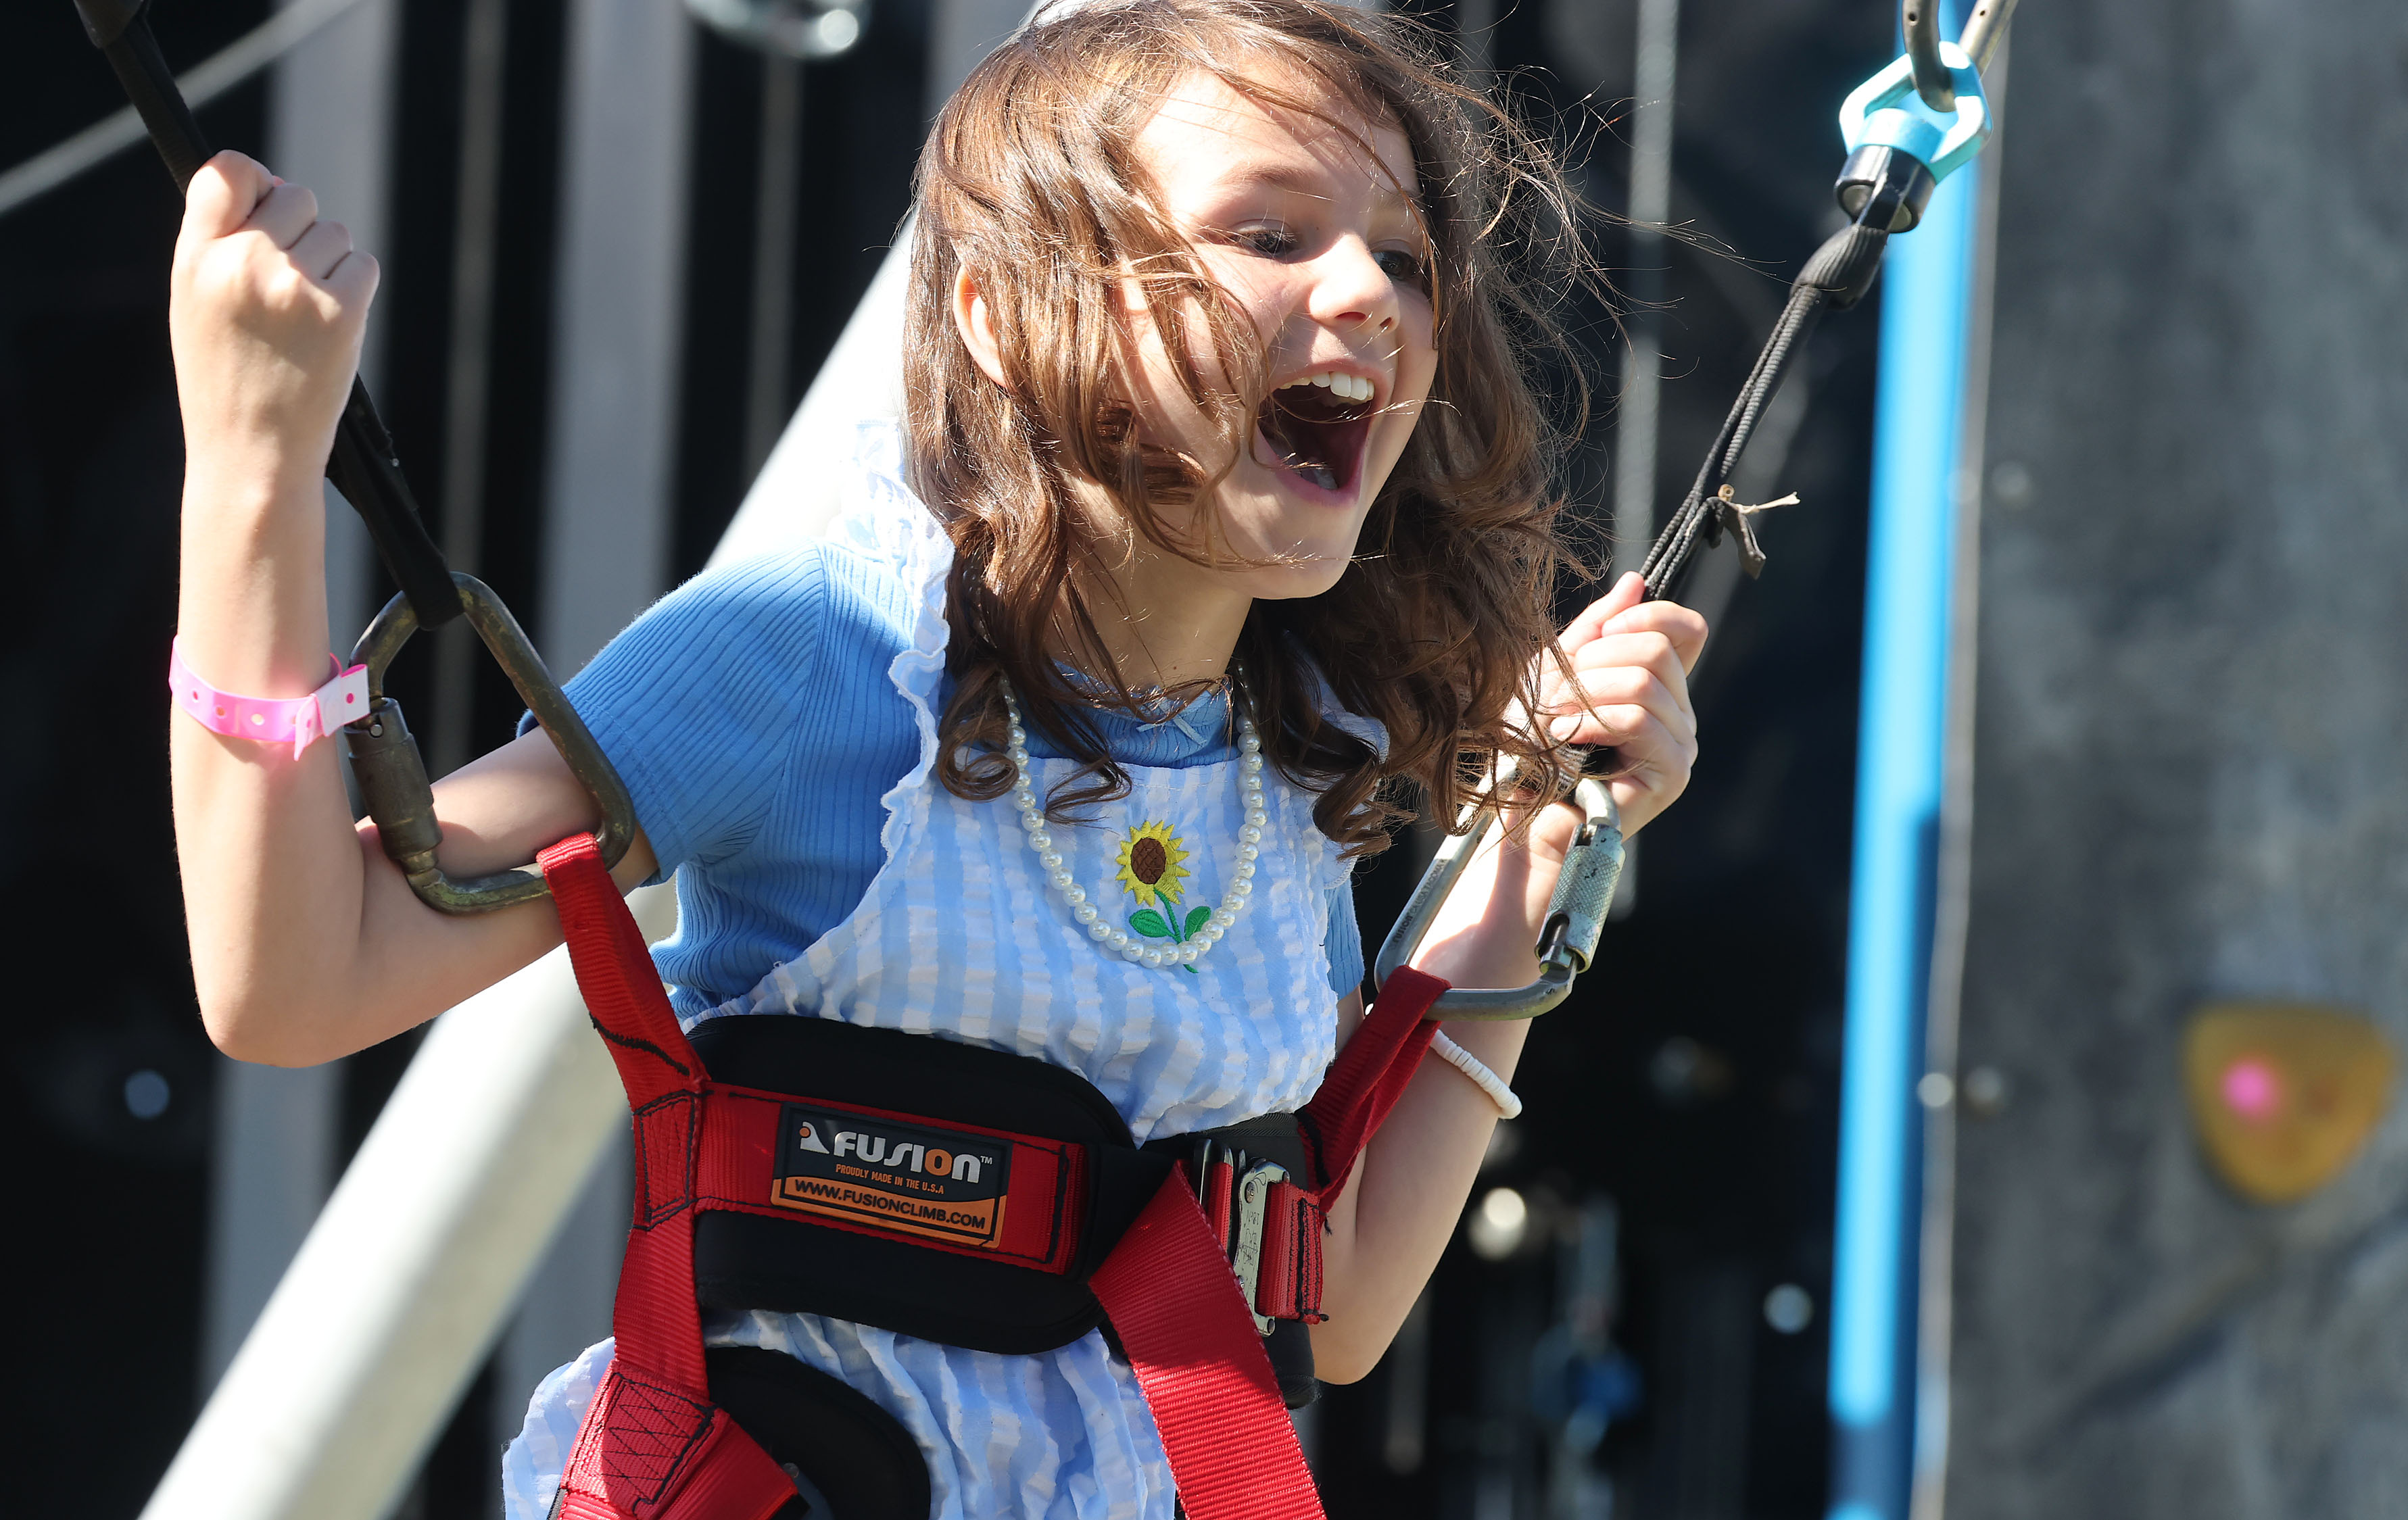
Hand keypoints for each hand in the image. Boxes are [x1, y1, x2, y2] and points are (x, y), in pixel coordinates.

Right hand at [169, 151, 376, 494]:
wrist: (252, 451)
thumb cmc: (226, 377)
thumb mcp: (196, 301)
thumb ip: (220, 239)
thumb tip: (273, 183)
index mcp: (198, 258)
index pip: (228, 171)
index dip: (255, 179)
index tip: (264, 201)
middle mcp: (244, 263)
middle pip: (295, 195)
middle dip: (299, 228)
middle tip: (287, 283)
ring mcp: (295, 285)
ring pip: (334, 233)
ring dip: (328, 264)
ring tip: (303, 315)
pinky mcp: (342, 310)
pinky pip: (362, 265)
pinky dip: (354, 288)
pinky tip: (331, 325)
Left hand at [1531, 572, 1706, 838]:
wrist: (1522, 815)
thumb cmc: (1534, 749)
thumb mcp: (1557, 673)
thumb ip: (1596, 630)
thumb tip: (1636, 581)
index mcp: (1659, 687)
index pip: (1687, 630)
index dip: (1647, 617)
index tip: (1600, 634)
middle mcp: (1680, 715)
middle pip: (1657, 650)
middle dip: (1596, 660)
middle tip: (1557, 692)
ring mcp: (1680, 746)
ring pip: (1645, 683)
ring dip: (1586, 692)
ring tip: (1554, 717)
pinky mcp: (1671, 775)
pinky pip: (1638, 721)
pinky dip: (1592, 721)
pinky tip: (1565, 737)